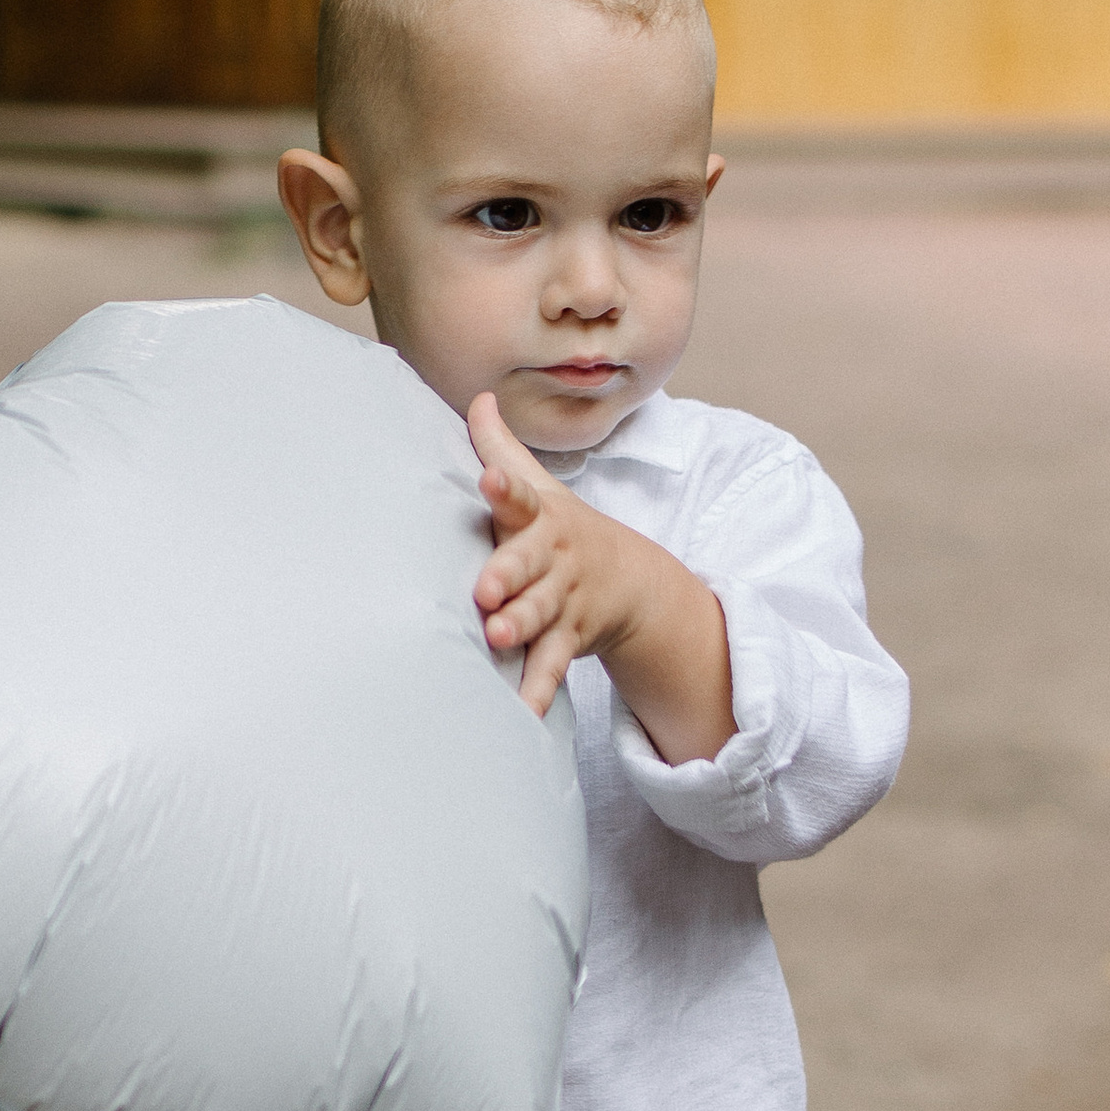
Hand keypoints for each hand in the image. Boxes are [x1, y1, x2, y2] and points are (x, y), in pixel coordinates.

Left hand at [468, 394, 735, 761]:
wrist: (632, 583)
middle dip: (509, 574)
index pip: (522, 499)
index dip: (506, 487)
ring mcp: (564, 602)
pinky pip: (550, 667)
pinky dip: (535, 691)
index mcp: (542, 520)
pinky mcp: (569, 640)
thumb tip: (477, 396)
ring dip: (521, 627)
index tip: (489, 479)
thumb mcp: (540, 488)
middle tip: (485, 586)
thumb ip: (501, 447)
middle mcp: (554, 560)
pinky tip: (518, 714)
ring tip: (497, 636)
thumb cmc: (560, 532)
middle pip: (529, 565)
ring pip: (541, 615)